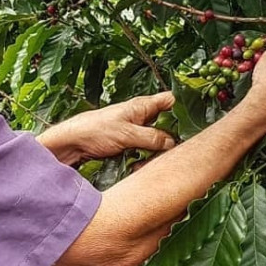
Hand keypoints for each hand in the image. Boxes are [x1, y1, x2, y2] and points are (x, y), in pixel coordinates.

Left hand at [37, 92, 176, 164]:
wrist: (71, 142)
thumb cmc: (95, 130)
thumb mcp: (128, 135)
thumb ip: (152, 138)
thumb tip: (172, 142)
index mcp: (142, 106)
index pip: (170, 101)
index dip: (182, 108)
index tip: (194, 122)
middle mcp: (140, 116)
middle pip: (166, 123)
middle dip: (171, 136)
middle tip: (175, 150)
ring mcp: (134, 129)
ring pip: (155, 139)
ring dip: (156, 150)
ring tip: (154, 159)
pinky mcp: (127, 143)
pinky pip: (144, 150)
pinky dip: (145, 157)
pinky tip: (141, 164)